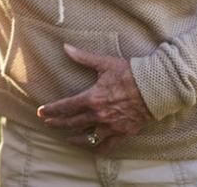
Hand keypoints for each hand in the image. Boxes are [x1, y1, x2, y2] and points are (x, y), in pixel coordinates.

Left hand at [37, 43, 153, 152]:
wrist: (155, 88)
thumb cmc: (130, 73)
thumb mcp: (104, 63)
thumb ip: (83, 57)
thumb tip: (65, 47)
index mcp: (92, 98)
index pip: (66, 107)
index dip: (52, 110)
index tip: (41, 112)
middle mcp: (99, 115)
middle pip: (73, 123)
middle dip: (58, 123)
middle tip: (48, 123)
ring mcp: (111, 125)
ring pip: (89, 136)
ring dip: (76, 138)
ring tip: (67, 139)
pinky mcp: (124, 132)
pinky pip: (109, 145)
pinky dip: (100, 148)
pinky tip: (94, 149)